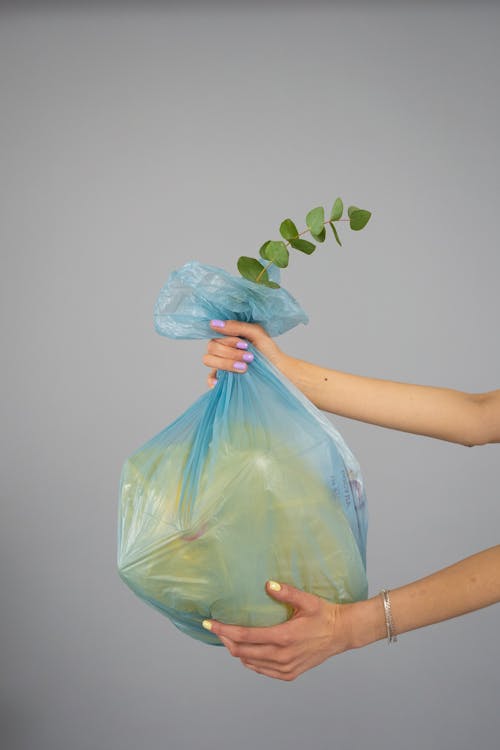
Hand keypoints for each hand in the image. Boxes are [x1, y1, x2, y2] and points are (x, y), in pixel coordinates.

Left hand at [202, 580, 354, 680]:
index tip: (210, 624)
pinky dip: (250, 661)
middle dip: (226, 640)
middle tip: (217, 628)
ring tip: (230, 637)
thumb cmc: (324, 614)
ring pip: (250, 663)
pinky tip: (247, 651)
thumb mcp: (307, 600)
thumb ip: (287, 592)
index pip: (245, 636)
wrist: (341, 634)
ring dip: (237, 651)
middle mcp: (282, 655)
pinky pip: (262, 670)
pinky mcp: (289, 674)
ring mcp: (285, 667)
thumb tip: (268, 584)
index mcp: (284, 636)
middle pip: (242, 652)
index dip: (224, 630)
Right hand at [204, 320, 288, 387]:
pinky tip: (221, 380)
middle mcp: (221, 348)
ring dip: (225, 363)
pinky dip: (212, 379)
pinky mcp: (222, 377)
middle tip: (249, 357)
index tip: (245, 345)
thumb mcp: (256, 333)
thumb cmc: (267, 349)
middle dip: (231, 353)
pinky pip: (209, 378)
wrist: (276, 368)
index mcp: (227, 336)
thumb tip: (214, 323)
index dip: (228, 341)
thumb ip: (237, 327)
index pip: (215, 336)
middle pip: (211, 348)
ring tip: (244, 367)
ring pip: (208, 360)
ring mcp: (220, 363)